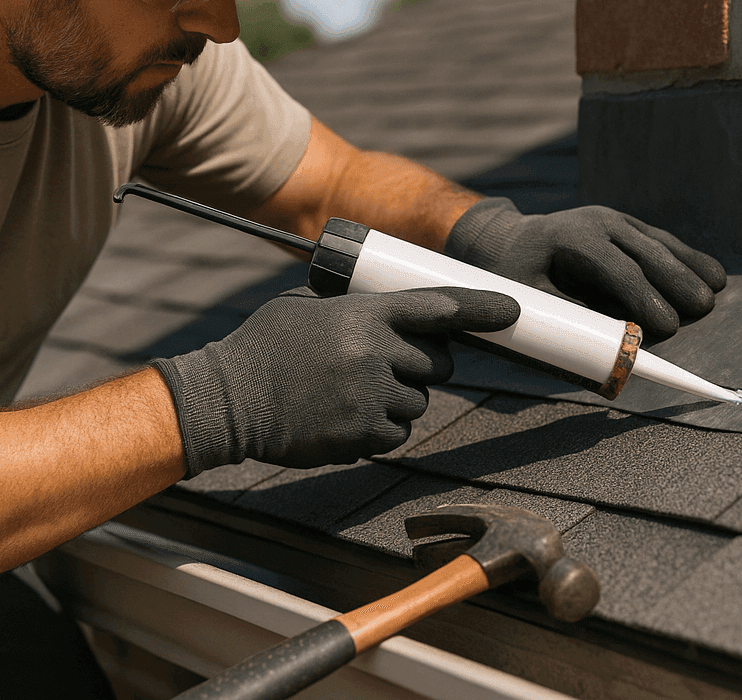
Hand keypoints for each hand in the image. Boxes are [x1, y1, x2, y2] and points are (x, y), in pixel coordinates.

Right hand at [150, 286, 519, 473]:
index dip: (480, 307)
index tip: (512, 310)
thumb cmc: (266, 348)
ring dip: (396, 399)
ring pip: (418, 402)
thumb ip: (359, 309)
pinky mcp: (363, 435)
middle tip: (381, 365)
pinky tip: (342, 416)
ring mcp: (372, 396)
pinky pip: (398, 434)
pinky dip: (379, 429)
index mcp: (365, 314)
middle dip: (421, 365)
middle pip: (437, 363)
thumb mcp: (310, 307)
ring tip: (346, 392)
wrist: (229, 399)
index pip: (438, 306)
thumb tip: (398, 314)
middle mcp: (376, 352)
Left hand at [444, 198, 725, 341]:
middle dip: (677, 281)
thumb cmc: (514, 276)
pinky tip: (711, 273)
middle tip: (704, 309)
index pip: (616, 269)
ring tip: (717, 290)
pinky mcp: (625, 225)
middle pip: (646, 252)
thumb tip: (607, 347)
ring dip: (690, 266)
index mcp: (570, 238)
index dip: (645, 297)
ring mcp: (613, 220)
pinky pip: (660, 241)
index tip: (669, 326)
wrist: (508, 239)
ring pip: (659, 243)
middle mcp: (596, 222)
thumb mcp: (527, 298)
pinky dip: (686, 257)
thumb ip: (566, 320)